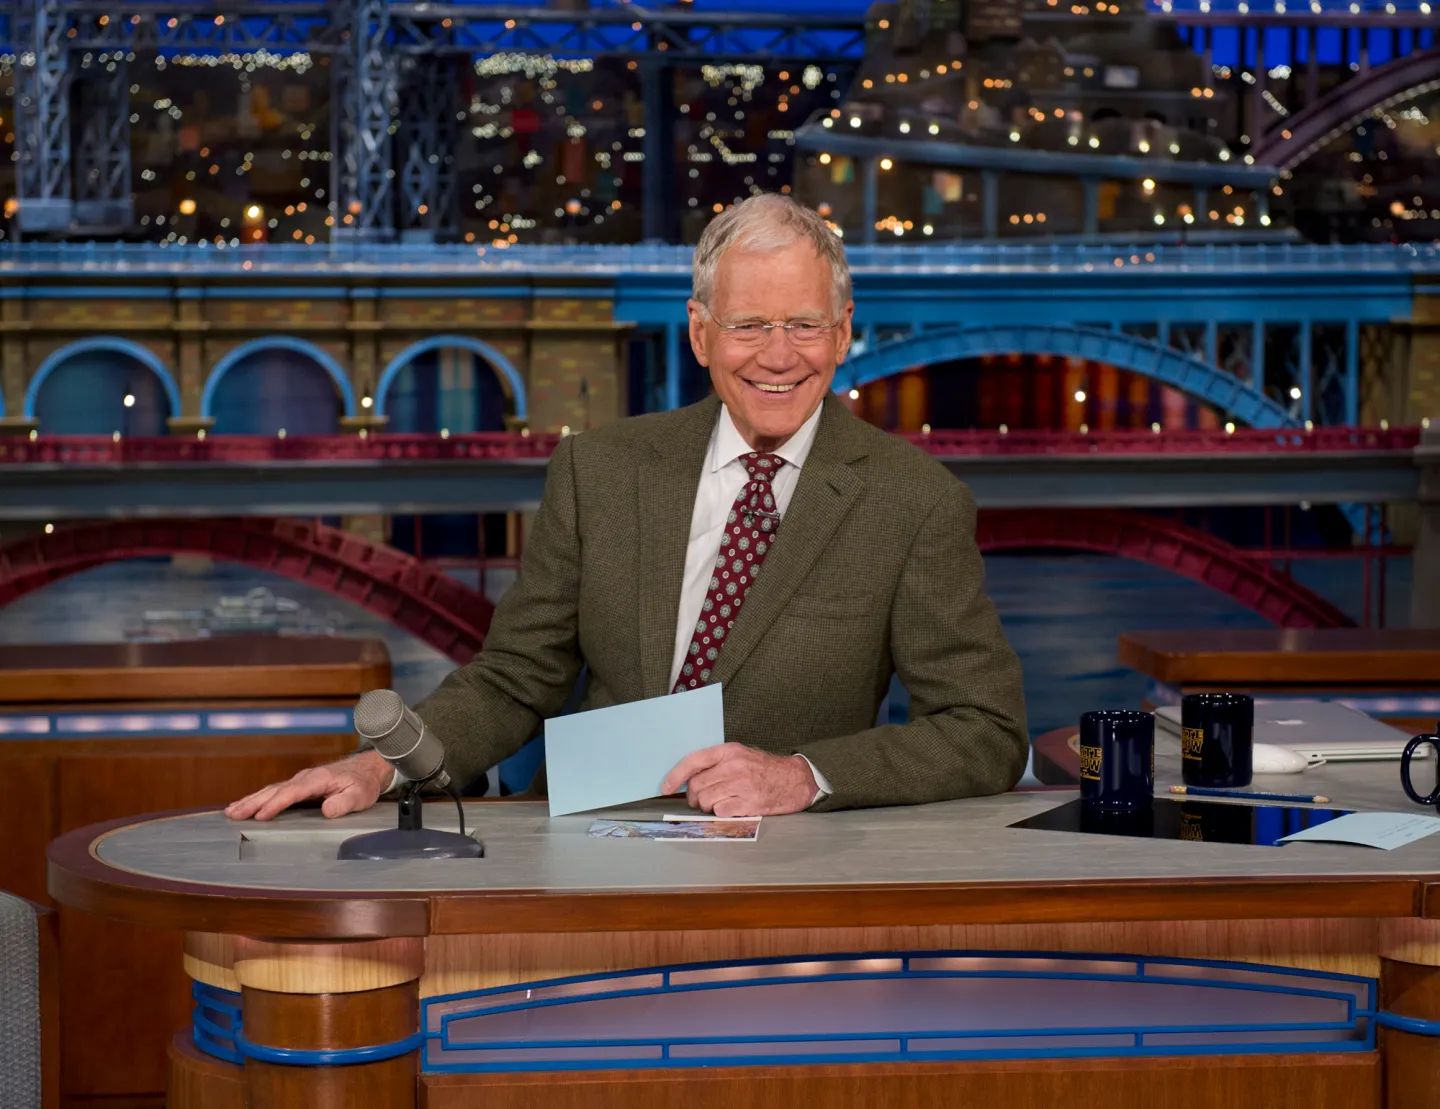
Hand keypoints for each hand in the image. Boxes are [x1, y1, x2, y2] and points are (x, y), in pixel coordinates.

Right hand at [224, 750, 392, 821]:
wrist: (367, 769)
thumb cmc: (363, 784)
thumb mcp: (360, 796)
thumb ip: (344, 803)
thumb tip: (326, 810)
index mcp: (318, 779)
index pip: (293, 792)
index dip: (276, 804)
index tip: (261, 815)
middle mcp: (305, 778)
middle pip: (275, 790)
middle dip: (253, 802)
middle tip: (233, 814)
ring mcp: (300, 781)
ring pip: (271, 790)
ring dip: (251, 800)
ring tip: (231, 812)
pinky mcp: (299, 786)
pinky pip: (275, 792)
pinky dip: (258, 798)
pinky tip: (245, 805)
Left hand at [659, 745, 817, 816]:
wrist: (794, 780)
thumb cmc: (764, 769)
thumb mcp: (740, 756)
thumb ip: (716, 763)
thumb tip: (688, 779)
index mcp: (729, 751)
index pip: (694, 761)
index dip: (676, 775)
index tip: (666, 787)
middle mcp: (734, 766)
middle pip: (697, 785)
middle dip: (694, 797)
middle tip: (701, 800)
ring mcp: (741, 785)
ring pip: (706, 801)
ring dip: (707, 807)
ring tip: (719, 803)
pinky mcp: (749, 803)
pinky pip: (720, 812)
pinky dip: (721, 814)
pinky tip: (732, 808)